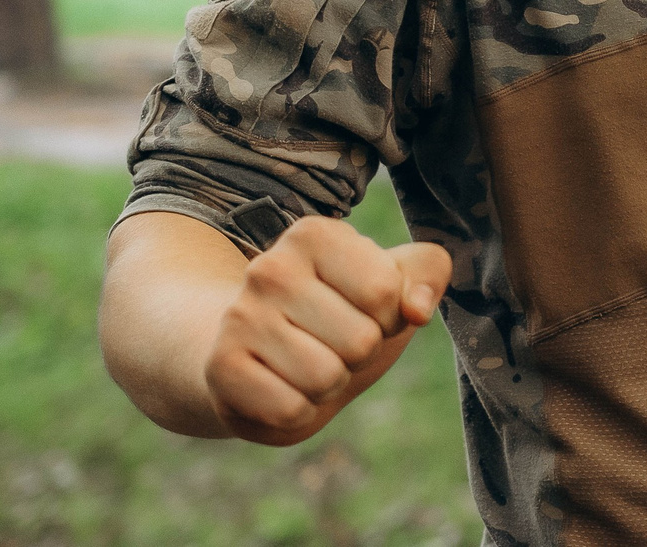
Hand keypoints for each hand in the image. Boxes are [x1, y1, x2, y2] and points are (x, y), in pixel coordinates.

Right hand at [203, 216, 451, 445]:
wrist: (258, 356)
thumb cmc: (339, 313)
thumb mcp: (390, 282)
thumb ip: (426, 275)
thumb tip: (418, 309)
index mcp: (315, 235)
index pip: (386, 292)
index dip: (388, 317)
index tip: (363, 311)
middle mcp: (268, 268)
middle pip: (361, 340)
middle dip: (359, 354)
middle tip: (331, 344)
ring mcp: (238, 318)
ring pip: (325, 378)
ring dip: (329, 385)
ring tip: (307, 364)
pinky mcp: (220, 368)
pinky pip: (290, 409)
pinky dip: (298, 411)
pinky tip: (280, 387)